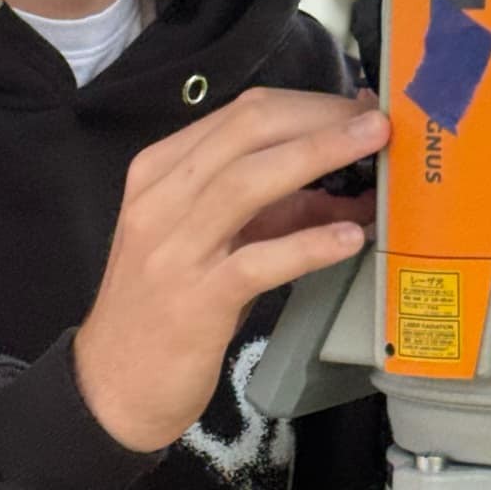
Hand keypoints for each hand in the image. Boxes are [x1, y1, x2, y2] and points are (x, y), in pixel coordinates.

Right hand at [72, 87, 389, 452]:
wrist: (112, 385)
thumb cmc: (164, 308)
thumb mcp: (209, 241)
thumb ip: (269, 209)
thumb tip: (346, 186)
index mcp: (159, 173)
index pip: (239, 116)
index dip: (308, 105)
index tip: (357, 109)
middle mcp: (160, 200)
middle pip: (247, 132)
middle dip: (319, 118)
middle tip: (378, 121)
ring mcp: (173, 250)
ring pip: (249, 181)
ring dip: (320, 156)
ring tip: (374, 150)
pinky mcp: (194, 300)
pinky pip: (258, 261)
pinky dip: (308, 244)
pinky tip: (349, 238)